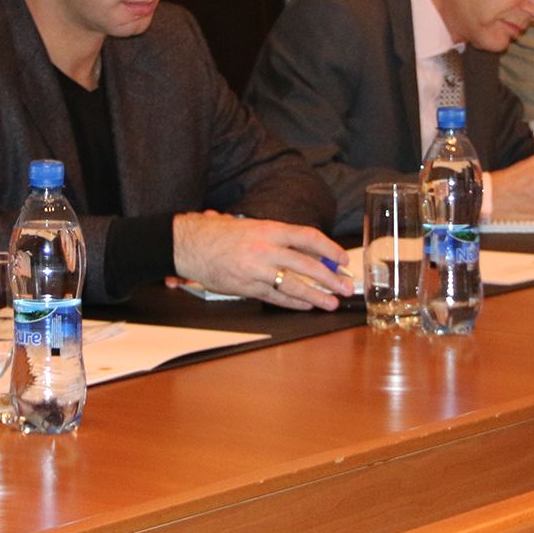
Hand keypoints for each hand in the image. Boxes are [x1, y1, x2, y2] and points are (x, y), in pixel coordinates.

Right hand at [172, 211, 353, 310]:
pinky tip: (305, 305)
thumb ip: (276, 238)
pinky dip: (293, 303)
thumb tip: (307, 250)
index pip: (308, 237)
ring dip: (316, 295)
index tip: (343, 259)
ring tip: (330, 302)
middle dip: (330, 277)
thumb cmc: (218, 234)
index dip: (329, 249)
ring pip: (293, 285)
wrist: (188, 244)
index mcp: (268, 229)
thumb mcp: (251, 226)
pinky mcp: (246, 287)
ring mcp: (256, 270)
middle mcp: (265, 249)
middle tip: (345, 286)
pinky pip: (275, 297)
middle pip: (306, 265)